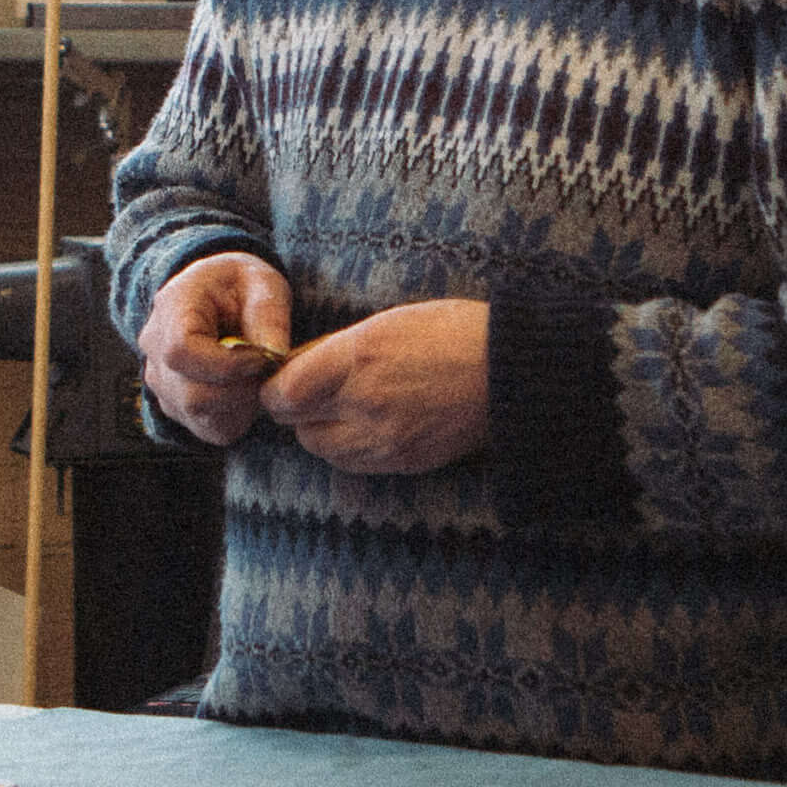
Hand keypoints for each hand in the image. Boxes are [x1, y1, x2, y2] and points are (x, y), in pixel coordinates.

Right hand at [139, 254, 297, 445]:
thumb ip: (269, 314)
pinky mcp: (175, 405)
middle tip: (268, 370)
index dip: (227, 366)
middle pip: (191, 395)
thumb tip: (275, 355)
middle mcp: (154, 348)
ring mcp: (160, 381)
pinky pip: (208, 428)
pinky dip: (236, 416)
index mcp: (171, 308)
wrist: (217, 298)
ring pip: (199, 416)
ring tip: (257, 375)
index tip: (262, 357)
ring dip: (241, 404)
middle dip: (241, 390)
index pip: (180, 352)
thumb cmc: (238, 287)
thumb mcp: (262, 282)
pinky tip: (245, 388)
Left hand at [263, 298, 490, 475]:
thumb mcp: (386, 322)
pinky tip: (370, 426)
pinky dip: (350, 448)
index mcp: (358, 358)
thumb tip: (296, 367)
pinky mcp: (403, 461)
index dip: (277, 389)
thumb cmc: (452, 333)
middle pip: (298, 425)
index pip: (283, 394)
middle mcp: (365, 403)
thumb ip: (337, 349)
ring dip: (324, 431)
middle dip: (299, 409)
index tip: (285, 380)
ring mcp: (385, 439)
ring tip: (348, 409)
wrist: (509, 371)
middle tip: (316, 392)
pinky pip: (353, 464)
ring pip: (322, 450)